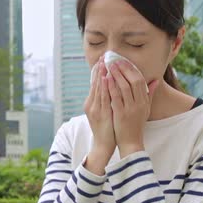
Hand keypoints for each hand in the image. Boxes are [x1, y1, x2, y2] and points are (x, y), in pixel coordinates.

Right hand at [84, 56, 115, 173]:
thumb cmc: (106, 129)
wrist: (103, 145)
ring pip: (98, 88)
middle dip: (99, 70)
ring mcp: (95, 109)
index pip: (95, 84)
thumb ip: (106, 101)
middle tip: (103, 57)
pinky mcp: (100, 113)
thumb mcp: (105, 113)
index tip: (102, 61)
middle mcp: (91, 104)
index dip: (98, 72)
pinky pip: (103, 98)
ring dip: (101, 75)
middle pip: (95, 84)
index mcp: (92, 103)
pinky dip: (104, 87)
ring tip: (104, 63)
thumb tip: (111, 90)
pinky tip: (107, 78)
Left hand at [107, 60, 159, 157]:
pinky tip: (105, 79)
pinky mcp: (121, 114)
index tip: (123, 61)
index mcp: (144, 101)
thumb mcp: (145, 109)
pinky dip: (111, 87)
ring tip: (109, 66)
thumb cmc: (136, 125)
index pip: (140, 80)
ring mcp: (130, 109)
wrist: (131, 142)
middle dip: (124, 69)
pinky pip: (116, 98)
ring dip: (116, 75)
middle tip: (114, 60)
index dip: (131, 69)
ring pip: (124, 87)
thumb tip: (155, 80)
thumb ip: (149, 94)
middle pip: (133, 81)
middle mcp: (139, 103)